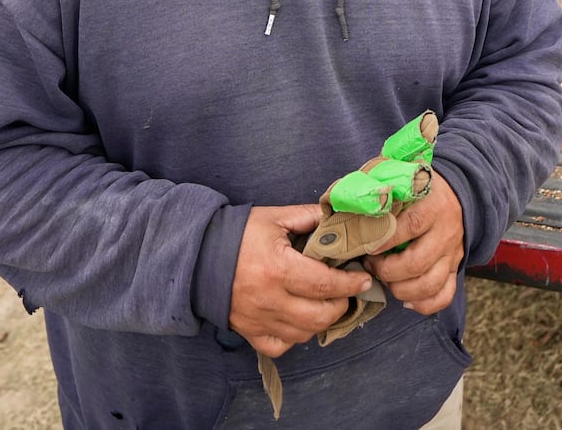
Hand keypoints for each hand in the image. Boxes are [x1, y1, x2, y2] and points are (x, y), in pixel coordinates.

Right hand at [229, 204, 376, 356]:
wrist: (197, 256)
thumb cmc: (237, 234)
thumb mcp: (275, 218)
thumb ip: (309, 216)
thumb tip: (339, 216)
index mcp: (278, 268)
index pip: (326, 284)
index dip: (351, 283)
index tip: (364, 278)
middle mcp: (269, 299)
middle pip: (319, 315)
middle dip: (342, 304)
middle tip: (348, 291)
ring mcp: (258, 319)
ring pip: (304, 333)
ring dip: (322, 321)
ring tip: (329, 303)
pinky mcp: (248, 331)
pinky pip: (280, 346)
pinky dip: (296, 337)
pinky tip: (301, 320)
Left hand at [364, 173, 464, 315]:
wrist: (460, 192)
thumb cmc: (417, 186)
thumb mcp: (399, 175)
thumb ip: (373, 186)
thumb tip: (338, 200)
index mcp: (431, 205)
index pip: (411, 225)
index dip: (386, 240)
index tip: (366, 246)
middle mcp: (445, 231)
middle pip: (418, 262)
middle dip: (388, 271)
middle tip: (370, 265)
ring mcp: (451, 252)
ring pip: (430, 284)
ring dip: (401, 290)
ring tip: (385, 281)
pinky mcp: (455, 268)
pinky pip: (444, 295)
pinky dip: (424, 304)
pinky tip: (406, 299)